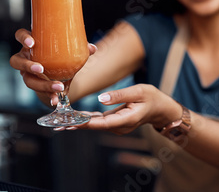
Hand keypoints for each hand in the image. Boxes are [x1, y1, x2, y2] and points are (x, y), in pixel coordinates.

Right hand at [9, 28, 97, 105]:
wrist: (59, 72)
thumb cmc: (59, 54)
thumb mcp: (68, 49)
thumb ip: (79, 48)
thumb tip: (92, 48)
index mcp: (32, 44)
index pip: (20, 35)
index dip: (23, 38)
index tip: (32, 43)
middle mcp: (25, 57)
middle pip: (16, 61)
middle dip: (28, 66)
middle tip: (41, 69)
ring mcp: (27, 72)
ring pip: (27, 79)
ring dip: (41, 84)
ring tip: (56, 86)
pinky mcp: (35, 85)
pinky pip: (38, 92)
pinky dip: (48, 95)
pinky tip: (56, 99)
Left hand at [68, 84, 182, 134]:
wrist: (161, 108)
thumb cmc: (152, 97)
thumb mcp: (138, 91)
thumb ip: (119, 95)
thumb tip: (101, 98)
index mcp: (126, 120)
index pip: (102, 123)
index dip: (85, 123)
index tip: (70, 123)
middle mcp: (119, 127)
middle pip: (94, 126)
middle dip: (76, 124)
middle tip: (57, 123)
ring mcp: (117, 126)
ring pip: (94, 125)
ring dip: (78, 122)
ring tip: (59, 121)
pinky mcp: (114, 122)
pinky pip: (98, 122)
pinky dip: (85, 120)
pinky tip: (72, 117)